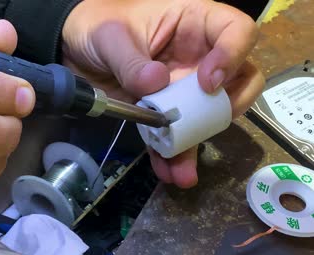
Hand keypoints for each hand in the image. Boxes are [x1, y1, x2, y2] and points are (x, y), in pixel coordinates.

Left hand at [62, 0, 264, 187]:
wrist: (75, 52)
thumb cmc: (97, 27)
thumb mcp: (110, 37)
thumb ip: (131, 60)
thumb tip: (157, 85)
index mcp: (193, 23)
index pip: (237, 31)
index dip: (233, 55)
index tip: (207, 82)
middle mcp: (199, 56)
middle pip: (239, 78)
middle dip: (228, 105)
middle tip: (205, 121)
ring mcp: (185, 87)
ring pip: (210, 116)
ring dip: (198, 143)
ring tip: (183, 171)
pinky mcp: (167, 111)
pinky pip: (179, 134)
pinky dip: (174, 154)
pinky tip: (167, 170)